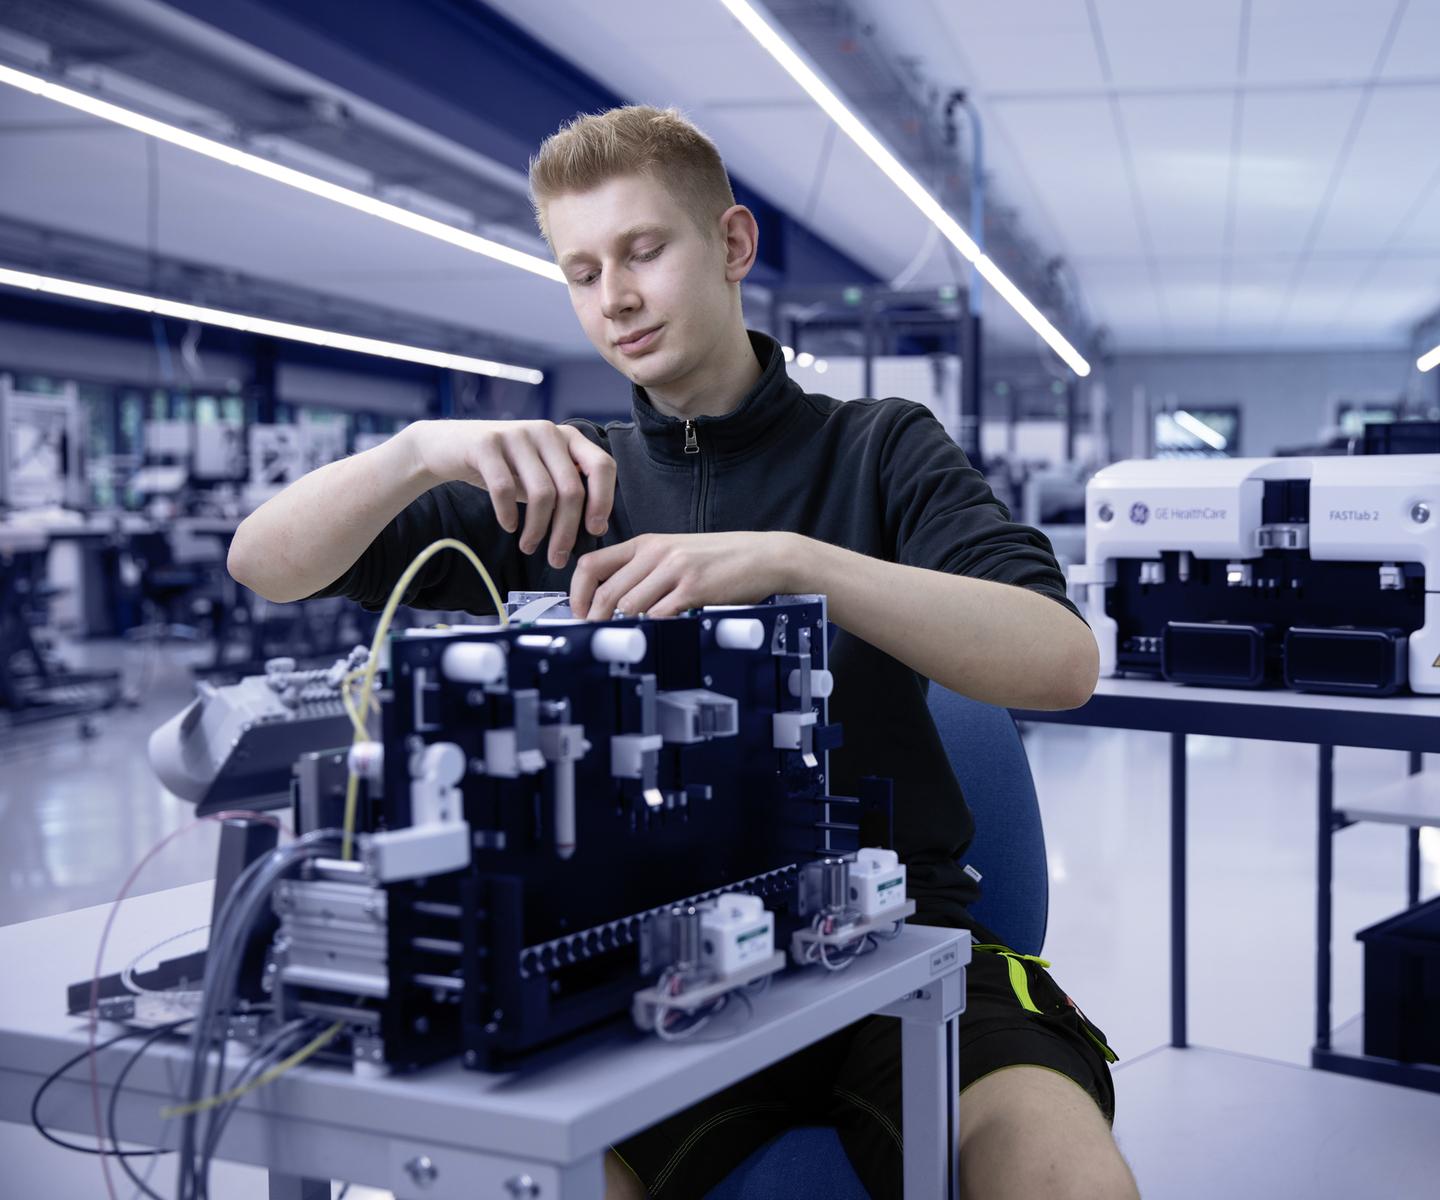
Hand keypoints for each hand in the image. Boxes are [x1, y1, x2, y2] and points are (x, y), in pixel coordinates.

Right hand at [405, 419, 615, 567]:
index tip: (594, 532)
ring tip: (529, 547)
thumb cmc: (503, 467)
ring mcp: (517, 434)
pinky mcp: (486, 443)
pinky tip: (508, 526)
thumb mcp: (540, 474)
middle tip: (557, 558)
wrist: (447, 447)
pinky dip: (508, 514)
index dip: (603, 501)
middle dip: (566, 531)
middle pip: (571, 489)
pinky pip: (504, 488)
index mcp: (567, 437)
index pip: (602, 466)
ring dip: (538, 529)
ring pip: (542, 492)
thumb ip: (566, 492)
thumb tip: (596, 529)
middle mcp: (547, 431)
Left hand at [570, 532, 800, 619]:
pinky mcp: (694, 588)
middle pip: (607, 592)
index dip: (578, 594)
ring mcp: (675, 570)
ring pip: (629, 606)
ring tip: (623, 642)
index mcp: (647, 543)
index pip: (592, 564)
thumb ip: (645, 570)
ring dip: (622, 629)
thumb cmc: (722, 558)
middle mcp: (656, 553)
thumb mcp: (677, 553)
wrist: (764, 556)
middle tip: (597, 639)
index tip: (580, 614)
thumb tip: (615, 603)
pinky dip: (651, 630)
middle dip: (596, 621)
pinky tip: (652, 637)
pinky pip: (660, 615)